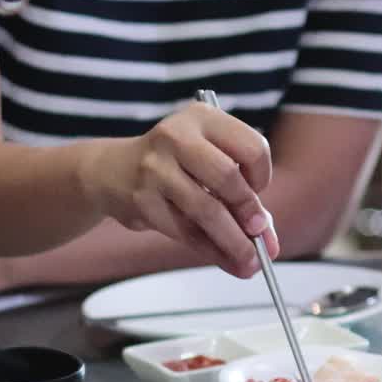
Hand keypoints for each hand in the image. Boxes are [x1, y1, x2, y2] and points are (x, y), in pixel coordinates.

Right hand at [85, 101, 279, 277]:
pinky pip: (185, 231)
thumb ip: (240, 192)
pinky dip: (210, 250)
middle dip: (249, 213)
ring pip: (206, 210)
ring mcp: (155, 168)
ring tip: (250, 263)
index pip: (251, 147)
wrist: (113, 172)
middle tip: (260, 236)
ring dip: (233, 242)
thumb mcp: (207, 159)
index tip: (259, 192)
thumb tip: (268, 241)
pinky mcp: (142, 200)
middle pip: (228, 178)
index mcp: (203, 118)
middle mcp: (177, 136)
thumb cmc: (176, 166)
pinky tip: (225, 260)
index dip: (262, 176)